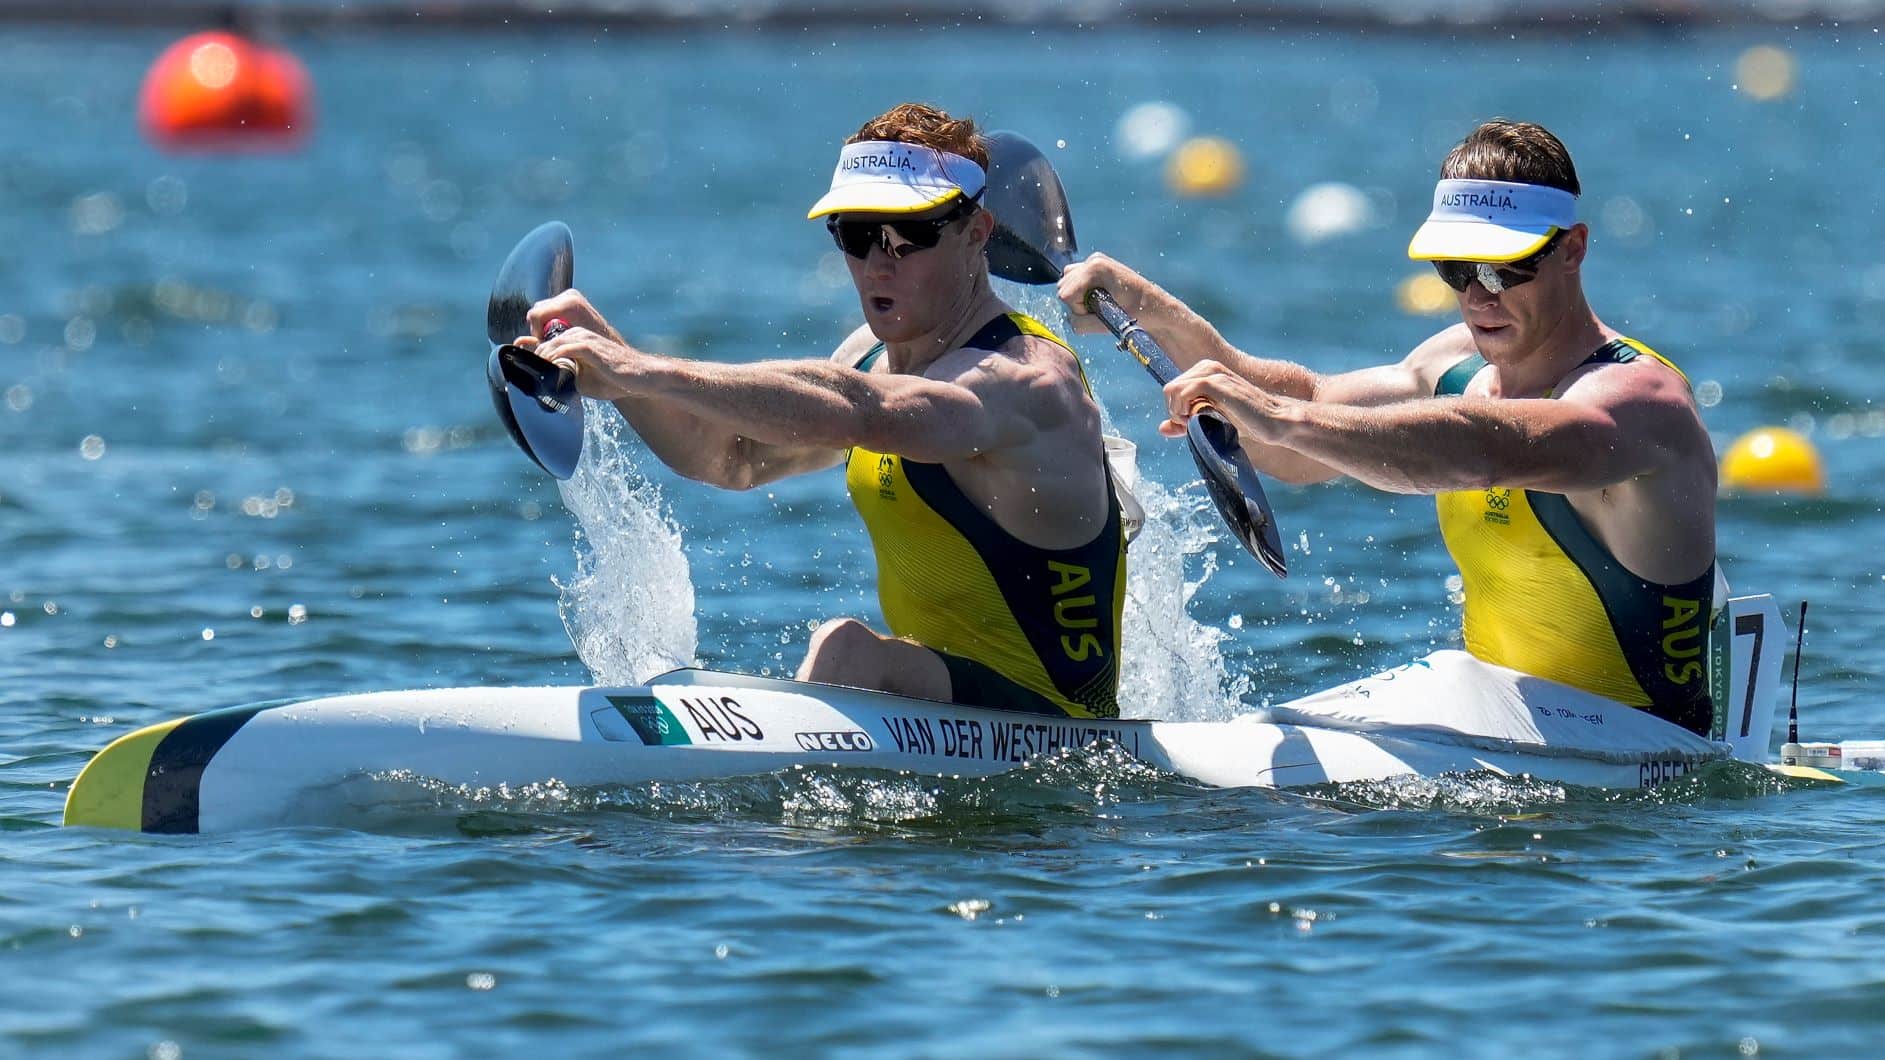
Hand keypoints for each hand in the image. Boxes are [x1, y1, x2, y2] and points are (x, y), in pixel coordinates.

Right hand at [520, 288, 623, 345]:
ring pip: (543, 310)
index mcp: (569, 305)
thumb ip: (546, 344)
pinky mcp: (572, 300)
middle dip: (538, 329)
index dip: (534, 332)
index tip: (541, 346)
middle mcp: (570, 296)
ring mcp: (571, 296)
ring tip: (553, 341)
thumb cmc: (594, 354)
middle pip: (537, 311)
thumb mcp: (568, 348)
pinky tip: (559, 335)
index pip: (535, 314)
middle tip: (546, 345)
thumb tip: (521, 342)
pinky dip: (550, 322)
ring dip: (543, 326)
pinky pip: (551, 310)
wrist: (615, 352)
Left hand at [529, 324, 644, 400]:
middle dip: (530, 356)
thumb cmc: (614, 379)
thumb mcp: (582, 380)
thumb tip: (545, 385)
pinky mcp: (590, 347)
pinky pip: (564, 349)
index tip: (518, 367)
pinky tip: (547, 369)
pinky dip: (552, 359)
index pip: (545, 342)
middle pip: (543, 341)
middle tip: (519, 373)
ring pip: (551, 344)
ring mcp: (583, 339)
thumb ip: (564, 376)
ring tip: (531, 373)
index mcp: (574, 339)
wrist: (640, 377)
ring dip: (539, 358)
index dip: (530, 353)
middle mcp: (577, 334)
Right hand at [1055, 252, 1139, 334]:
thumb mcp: (1111, 321)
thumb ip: (1084, 323)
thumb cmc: (1141, 313)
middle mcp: (1093, 260)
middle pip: (1063, 288)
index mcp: (1096, 267)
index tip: (1100, 314)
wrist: (1158, 308)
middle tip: (1102, 310)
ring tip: (1102, 305)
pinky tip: (1100, 300)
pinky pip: (1074, 283)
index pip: (1066, 294)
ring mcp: (1094, 262)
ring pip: (1067, 285)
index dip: (1079, 310)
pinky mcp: (1095, 269)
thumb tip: (1071, 321)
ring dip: (1079, 300)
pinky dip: (1081, 295)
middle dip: (1079, 304)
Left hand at [1160, 359, 1286, 442]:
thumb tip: (1161, 428)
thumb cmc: (1247, 421)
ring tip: (1196, 423)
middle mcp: (1207, 367)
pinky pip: (1183, 392)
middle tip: (1192, 425)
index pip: (1173, 389)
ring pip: (1173, 390)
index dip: (1175, 410)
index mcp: (1205, 372)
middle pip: (1169, 389)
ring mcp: (1212, 373)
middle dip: (1175, 411)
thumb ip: (1186, 422)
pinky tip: (1197, 420)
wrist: (1274, 420)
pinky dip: (1184, 409)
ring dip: (1178, 411)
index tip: (1189, 424)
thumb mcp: (1211, 420)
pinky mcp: (1216, 383)